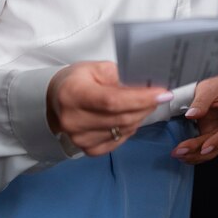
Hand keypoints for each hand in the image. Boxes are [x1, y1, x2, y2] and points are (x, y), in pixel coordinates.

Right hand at [47, 61, 171, 155]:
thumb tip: (145, 89)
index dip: (140, 99)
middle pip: (121, 118)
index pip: (112, 101)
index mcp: (73, 94)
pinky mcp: (87, 149)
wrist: (56, 99)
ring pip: (123, 131)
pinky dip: (129, 129)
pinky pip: (118, 141)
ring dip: (140, 117)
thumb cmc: (77, 81)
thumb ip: (120, 77)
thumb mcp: (97, 68)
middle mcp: (73, 120)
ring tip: (144, 104)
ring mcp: (79, 138)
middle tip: (159, 96)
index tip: (162, 93)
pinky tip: (130, 118)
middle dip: (146, 106)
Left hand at [172, 73, 217, 164]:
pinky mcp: (213, 134)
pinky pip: (204, 147)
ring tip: (178, 154)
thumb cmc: (217, 84)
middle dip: (199, 151)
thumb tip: (191, 114)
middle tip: (181, 151)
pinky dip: (194, 152)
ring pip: (211, 150)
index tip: (204, 148)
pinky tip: (183, 154)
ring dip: (195, 154)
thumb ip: (201, 101)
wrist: (216, 84)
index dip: (217, 141)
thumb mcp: (209, 88)